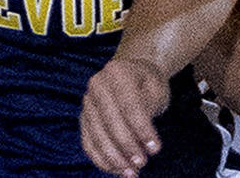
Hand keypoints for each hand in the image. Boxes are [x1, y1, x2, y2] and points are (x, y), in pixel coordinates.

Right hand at [81, 57, 170, 177]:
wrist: (131, 75)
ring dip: (114, 158)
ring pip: (97, 135)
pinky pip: (89, 143)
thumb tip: (143, 137)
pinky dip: (102, 160)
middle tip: (142, 163)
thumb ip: (149, 107)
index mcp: (117, 71)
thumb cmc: (148, 84)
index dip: (142, 129)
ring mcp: (87, 102)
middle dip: (127, 146)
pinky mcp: (83, 119)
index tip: (155, 148)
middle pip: (110, 121)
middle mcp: (97, 85)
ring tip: (131, 173)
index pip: (130, 104)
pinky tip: (118, 170)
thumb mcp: (156, 88)